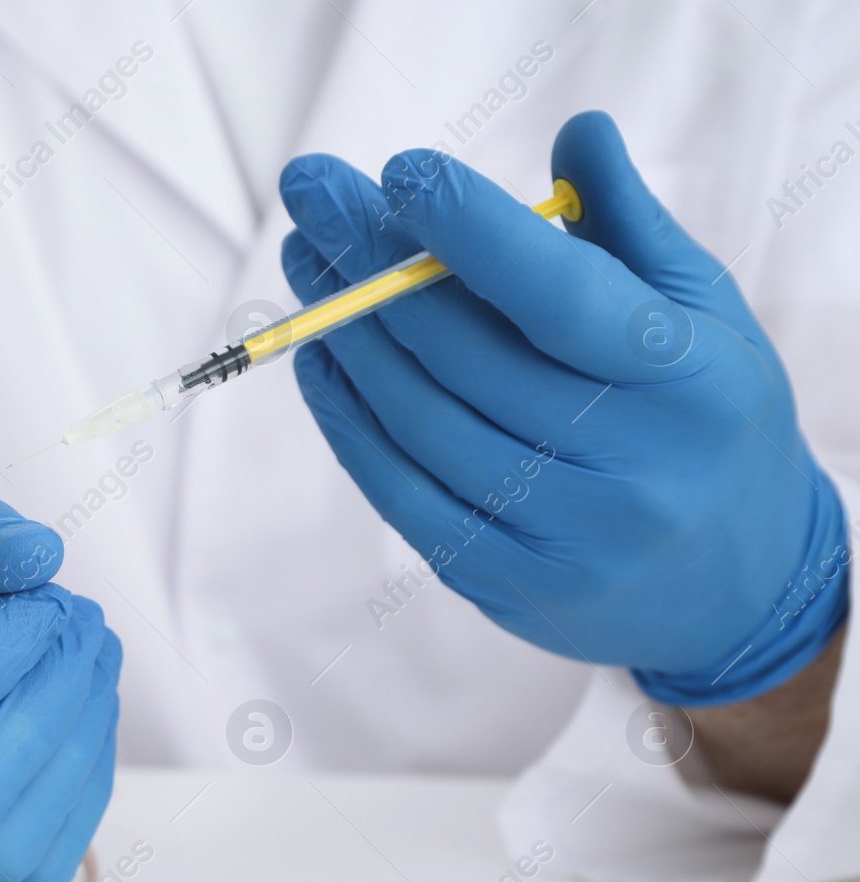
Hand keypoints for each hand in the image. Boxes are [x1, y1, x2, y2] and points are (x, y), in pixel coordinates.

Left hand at [279, 110, 847, 704]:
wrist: (740, 584)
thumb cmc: (709, 421)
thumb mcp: (704, 316)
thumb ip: (633, 226)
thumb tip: (577, 130)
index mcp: (688, 383)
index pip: (565, 300)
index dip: (476, 234)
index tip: (401, 172)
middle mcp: (629, 468)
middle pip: (468, 355)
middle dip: (373, 263)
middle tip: (314, 196)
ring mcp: (562, 537)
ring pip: (420, 421)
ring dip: (346, 334)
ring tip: (306, 264)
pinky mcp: (503, 585)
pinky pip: (401, 493)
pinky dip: (348, 419)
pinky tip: (324, 358)